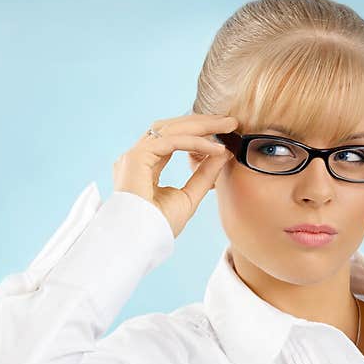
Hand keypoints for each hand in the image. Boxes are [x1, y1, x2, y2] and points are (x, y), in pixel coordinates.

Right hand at [113, 113, 237, 237]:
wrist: (141, 242)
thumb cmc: (159, 226)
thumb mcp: (189, 196)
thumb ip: (204, 174)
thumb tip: (223, 153)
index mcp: (144, 165)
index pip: (172, 139)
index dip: (198, 133)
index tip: (223, 132)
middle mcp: (137, 157)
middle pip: (171, 128)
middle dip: (202, 122)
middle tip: (230, 121)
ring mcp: (133, 156)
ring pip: (171, 129)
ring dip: (201, 126)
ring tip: (226, 126)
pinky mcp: (135, 158)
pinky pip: (170, 142)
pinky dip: (195, 142)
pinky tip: (215, 148)